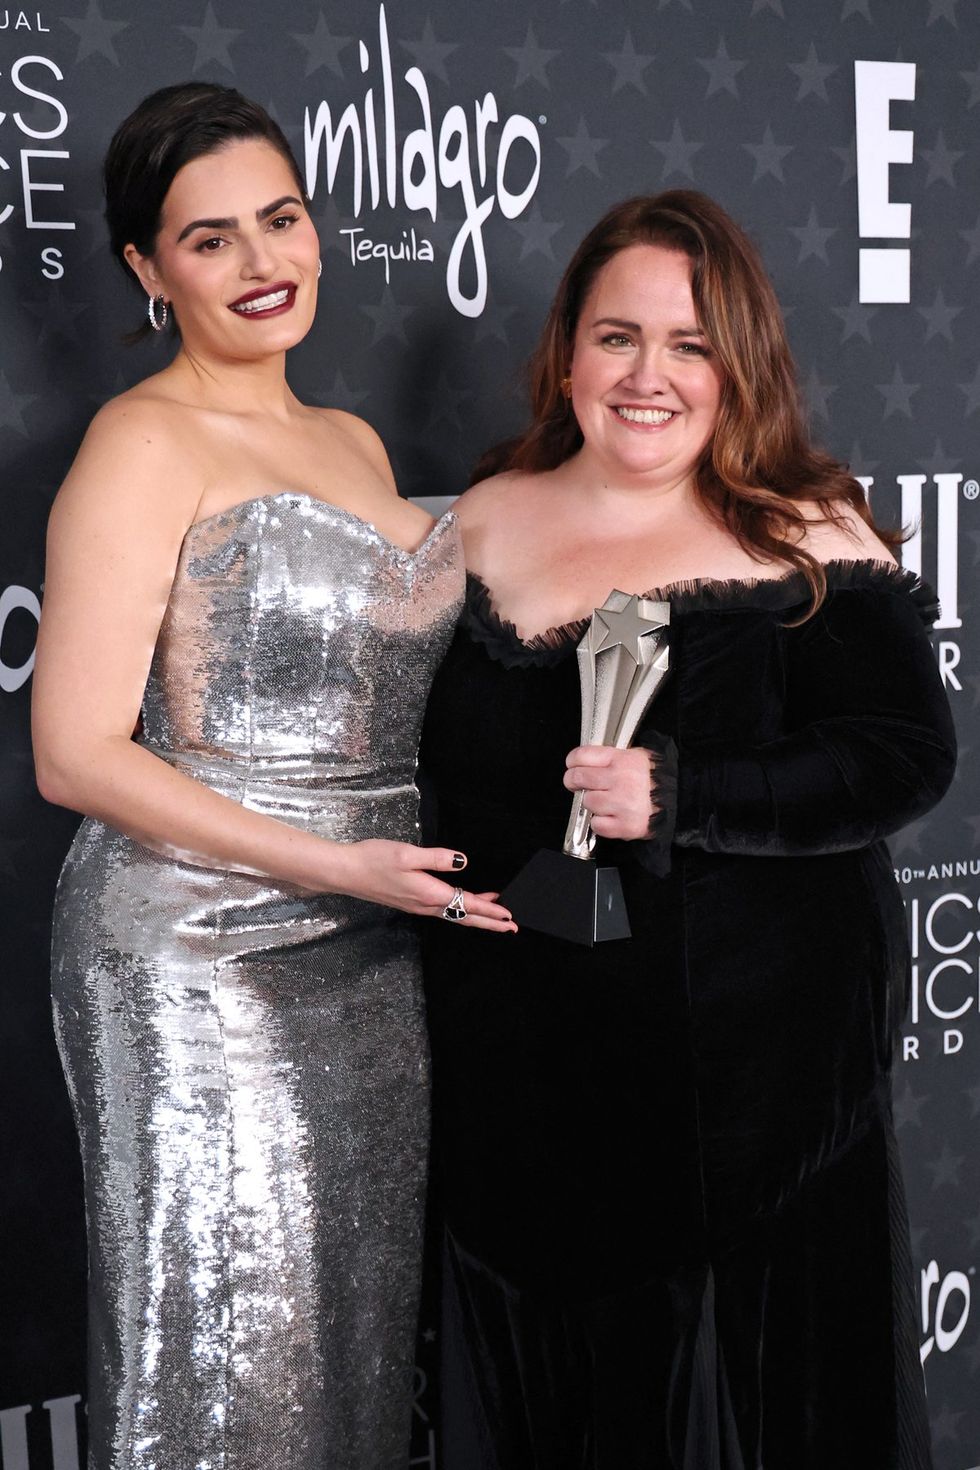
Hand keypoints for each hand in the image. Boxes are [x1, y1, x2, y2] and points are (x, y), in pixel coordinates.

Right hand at [341, 840, 516, 931]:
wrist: (345, 872)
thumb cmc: (373, 860)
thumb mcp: (407, 853)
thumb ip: (437, 858)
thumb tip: (462, 862)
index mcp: (429, 894)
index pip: (467, 904)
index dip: (490, 910)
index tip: (509, 916)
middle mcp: (425, 905)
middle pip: (464, 917)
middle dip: (490, 922)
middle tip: (511, 927)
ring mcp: (417, 906)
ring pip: (454, 915)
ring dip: (477, 916)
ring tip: (496, 915)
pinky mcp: (410, 902)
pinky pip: (443, 911)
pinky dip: (460, 910)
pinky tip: (463, 902)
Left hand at [563, 745, 657, 841]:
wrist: (679, 802)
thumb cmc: (656, 780)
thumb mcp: (637, 757)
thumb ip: (610, 758)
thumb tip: (584, 763)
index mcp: (623, 759)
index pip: (582, 755)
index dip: (573, 761)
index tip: (573, 766)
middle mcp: (622, 779)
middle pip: (578, 778)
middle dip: (574, 782)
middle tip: (579, 785)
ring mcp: (623, 804)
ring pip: (587, 802)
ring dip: (592, 804)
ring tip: (606, 802)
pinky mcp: (625, 826)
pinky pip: (597, 825)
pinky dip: (600, 823)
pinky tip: (611, 816)